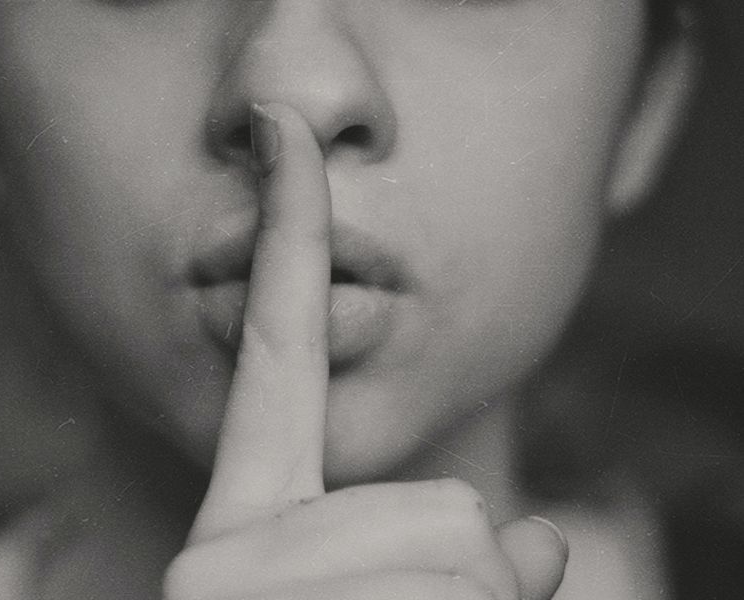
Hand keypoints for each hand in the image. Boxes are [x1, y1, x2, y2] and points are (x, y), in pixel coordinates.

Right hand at [164, 103, 567, 599]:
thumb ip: (454, 553)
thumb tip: (547, 541)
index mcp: (243, 524)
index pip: (276, 351)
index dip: (287, 236)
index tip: (281, 131)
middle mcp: (224, 547)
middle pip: (443, 501)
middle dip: (463, 572)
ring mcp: (242, 580)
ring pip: (469, 547)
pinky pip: (473, 587)